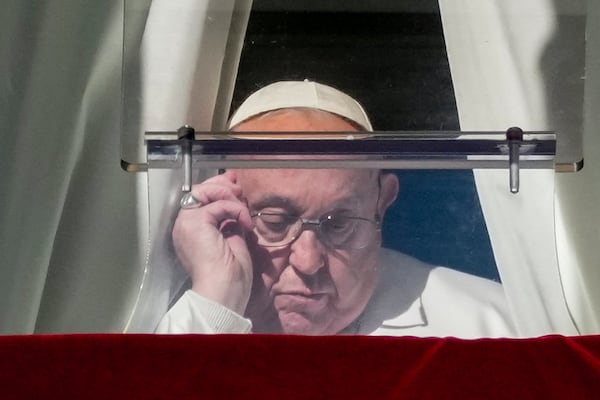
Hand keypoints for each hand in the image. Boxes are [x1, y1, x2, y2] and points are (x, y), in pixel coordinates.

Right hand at [172, 170, 253, 314]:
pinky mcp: (195, 223)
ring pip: (205, 192)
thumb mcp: (232, 242)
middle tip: (241, 192)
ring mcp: (187, 223)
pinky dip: (235, 209)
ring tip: (244, 211)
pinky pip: (218, 204)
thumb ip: (230, 224)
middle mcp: (184, 225)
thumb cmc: (229, 278)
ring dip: (229, 196)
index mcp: (191, 232)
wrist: (222, 293)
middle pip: (199, 191)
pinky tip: (244, 223)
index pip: (200, 200)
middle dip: (222, 186)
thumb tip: (236, 209)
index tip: (237, 191)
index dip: (218, 190)